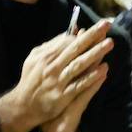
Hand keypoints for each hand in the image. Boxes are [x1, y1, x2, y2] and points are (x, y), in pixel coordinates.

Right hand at [0, 20, 114, 131]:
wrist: (23, 106)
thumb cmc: (31, 80)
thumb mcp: (34, 59)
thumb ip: (50, 46)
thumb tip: (67, 34)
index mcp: (46, 55)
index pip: (67, 41)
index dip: (83, 35)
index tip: (97, 29)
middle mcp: (52, 66)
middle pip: (75, 47)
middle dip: (92, 35)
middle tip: (106, 24)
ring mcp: (58, 81)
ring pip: (79, 64)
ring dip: (95, 53)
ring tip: (109, 43)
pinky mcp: (62, 95)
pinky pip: (79, 84)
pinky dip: (91, 76)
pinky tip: (103, 69)